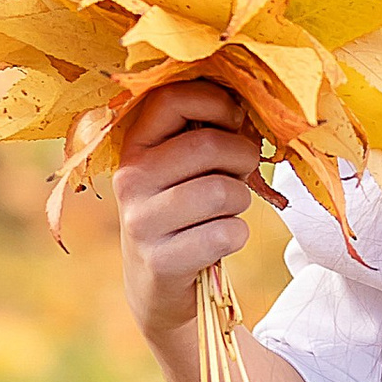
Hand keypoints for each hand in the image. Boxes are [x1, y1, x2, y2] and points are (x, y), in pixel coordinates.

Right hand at [116, 79, 263, 345]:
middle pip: (207, 146)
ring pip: (221, 191)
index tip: (234, 121)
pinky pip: (225, 234)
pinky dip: (238, 235)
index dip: (216, 102)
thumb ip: (206, 134)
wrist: (158, 282)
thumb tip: (250, 106)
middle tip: (243, 171)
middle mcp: (131, 180)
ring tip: (229, 209)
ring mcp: (141, 222)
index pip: (170, 99)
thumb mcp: (183, 167)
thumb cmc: (184, 210)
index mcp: (135, 147)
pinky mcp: (161, 260)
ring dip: (241, 200)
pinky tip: (221, 238)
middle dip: (242, 156)